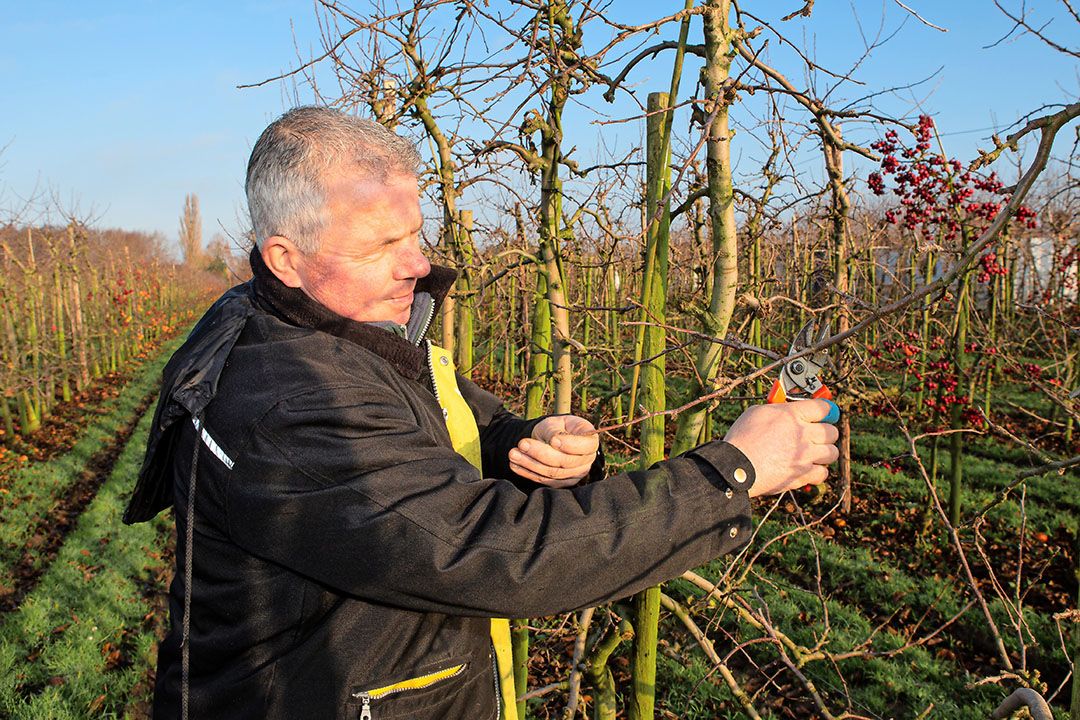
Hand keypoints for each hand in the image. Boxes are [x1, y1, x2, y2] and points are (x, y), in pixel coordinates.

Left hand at [508, 415, 598, 487]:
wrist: (549, 439)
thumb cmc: (555, 427)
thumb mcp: (555, 423)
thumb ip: (555, 430)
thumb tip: (554, 440)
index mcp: (590, 441)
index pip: (586, 446)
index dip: (570, 444)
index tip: (553, 439)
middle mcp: (586, 460)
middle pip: (565, 461)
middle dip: (541, 453)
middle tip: (522, 443)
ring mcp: (575, 474)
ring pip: (553, 473)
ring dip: (530, 464)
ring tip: (513, 453)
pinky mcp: (561, 483)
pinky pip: (544, 481)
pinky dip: (528, 473)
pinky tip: (514, 464)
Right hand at [723, 400, 839, 497]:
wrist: (735, 466)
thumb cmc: (742, 439)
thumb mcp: (756, 413)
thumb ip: (778, 409)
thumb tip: (787, 410)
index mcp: (792, 415)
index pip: (824, 407)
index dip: (827, 409)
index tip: (827, 412)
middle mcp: (803, 434)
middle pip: (832, 431)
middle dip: (825, 432)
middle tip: (816, 435)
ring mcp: (805, 455)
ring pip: (831, 452)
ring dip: (824, 452)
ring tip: (812, 453)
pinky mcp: (803, 474)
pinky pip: (823, 473)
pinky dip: (817, 471)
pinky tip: (807, 468)